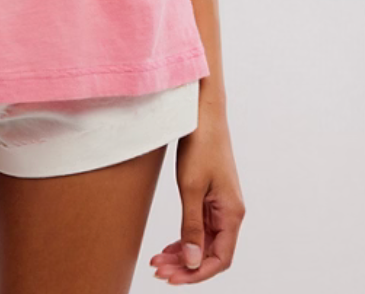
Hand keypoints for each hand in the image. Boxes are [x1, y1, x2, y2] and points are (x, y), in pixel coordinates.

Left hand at [149, 111, 245, 283]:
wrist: (202, 112)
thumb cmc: (200, 144)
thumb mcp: (191, 187)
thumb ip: (191, 226)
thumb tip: (191, 262)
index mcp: (232, 213)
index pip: (220, 259)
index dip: (197, 273)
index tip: (172, 278)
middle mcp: (229, 212)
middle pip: (210, 253)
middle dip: (184, 266)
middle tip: (158, 270)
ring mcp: (220, 205)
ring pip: (203, 241)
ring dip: (182, 254)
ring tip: (158, 261)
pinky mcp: (210, 196)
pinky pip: (199, 227)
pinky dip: (184, 238)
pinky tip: (168, 247)